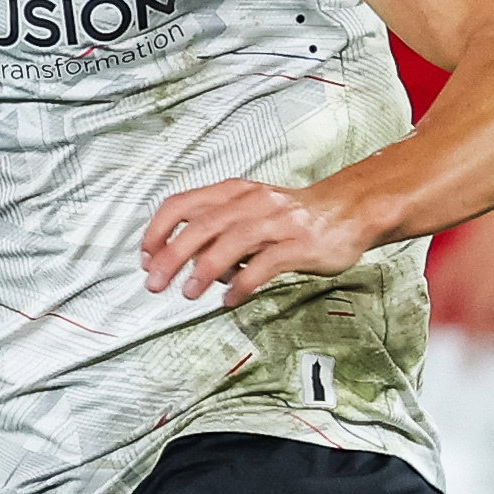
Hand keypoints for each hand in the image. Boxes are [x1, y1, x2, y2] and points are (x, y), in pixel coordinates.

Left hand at [142, 177, 376, 305]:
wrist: (348, 210)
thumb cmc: (294, 216)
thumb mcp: (250, 211)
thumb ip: (218, 231)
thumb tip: (188, 262)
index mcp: (233, 192)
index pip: (182, 204)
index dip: (158, 230)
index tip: (145, 256)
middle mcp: (251, 203)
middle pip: (201, 225)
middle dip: (172, 255)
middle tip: (155, 282)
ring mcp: (276, 222)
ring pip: (231, 242)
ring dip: (204, 270)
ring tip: (189, 293)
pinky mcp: (298, 244)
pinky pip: (264, 265)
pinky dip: (243, 284)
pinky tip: (230, 300)